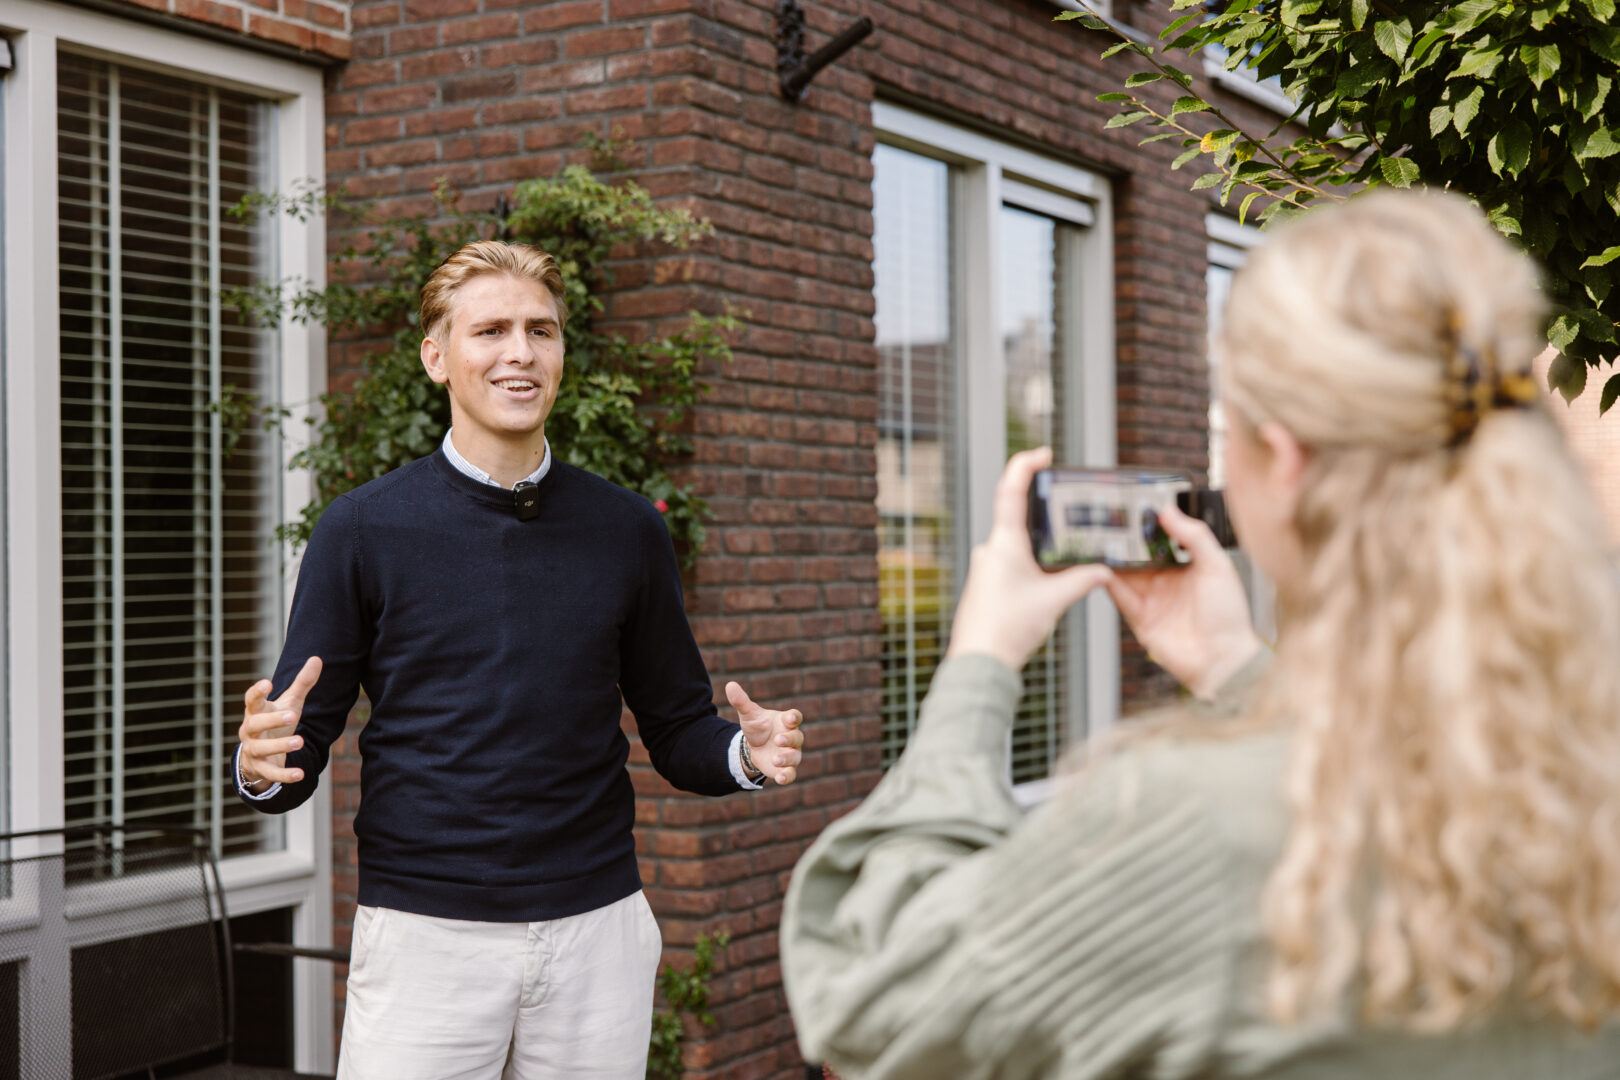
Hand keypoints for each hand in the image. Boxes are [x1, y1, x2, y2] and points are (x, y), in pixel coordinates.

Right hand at [237, 656, 322, 788]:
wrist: (260, 754)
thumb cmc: (275, 721)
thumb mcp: (290, 702)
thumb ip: (302, 683)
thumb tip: (317, 658)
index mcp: (256, 712)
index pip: (251, 700)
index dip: (257, 691)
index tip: (267, 682)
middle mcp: (250, 730)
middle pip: (255, 724)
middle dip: (272, 720)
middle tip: (292, 715)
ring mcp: (254, 750)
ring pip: (261, 748)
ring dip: (279, 745)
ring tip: (300, 741)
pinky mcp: (261, 769)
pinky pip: (271, 773)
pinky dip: (285, 774)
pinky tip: (301, 774)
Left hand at [726, 683, 803, 784]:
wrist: (753, 747)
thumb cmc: (757, 727)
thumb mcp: (748, 714)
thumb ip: (741, 701)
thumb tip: (729, 685)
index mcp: (786, 721)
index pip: (795, 717)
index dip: (793, 718)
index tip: (789, 718)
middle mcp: (792, 738)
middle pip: (797, 737)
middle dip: (789, 739)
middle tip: (778, 740)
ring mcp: (791, 754)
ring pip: (795, 757)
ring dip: (787, 758)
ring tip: (776, 759)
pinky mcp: (786, 769)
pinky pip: (792, 774)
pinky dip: (788, 777)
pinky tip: (780, 778)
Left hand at [945, 448, 1112, 670]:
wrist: (980, 663)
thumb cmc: (1008, 629)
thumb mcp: (1055, 600)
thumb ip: (1083, 579)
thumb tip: (1104, 570)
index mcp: (1003, 543)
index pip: (1011, 490)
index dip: (1026, 466)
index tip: (1043, 454)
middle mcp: (990, 550)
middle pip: (1018, 518)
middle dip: (1045, 515)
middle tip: (1069, 509)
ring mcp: (985, 567)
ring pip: (1018, 545)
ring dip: (1041, 546)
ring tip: (1066, 554)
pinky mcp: (986, 585)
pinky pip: (1012, 564)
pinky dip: (1032, 564)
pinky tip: (1047, 580)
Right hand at [1105, 502, 1262, 697]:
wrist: (1222, 659)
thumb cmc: (1228, 616)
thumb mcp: (1217, 566)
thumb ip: (1194, 536)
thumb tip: (1169, 511)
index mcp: (1187, 567)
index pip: (1161, 541)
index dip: (1148, 526)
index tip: (1134, 508)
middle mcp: (1166, 582)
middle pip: (1139, 556)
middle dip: (1124, 540)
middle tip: (1109, 520)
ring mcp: (1152, 599)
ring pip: (1124, 573)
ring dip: (1112, 559)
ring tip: (1098, 539)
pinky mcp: (1139, 618)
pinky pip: (1119, 596)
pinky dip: (1108, 583)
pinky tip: (1100, 568)